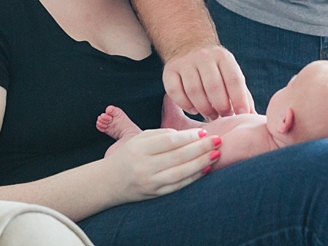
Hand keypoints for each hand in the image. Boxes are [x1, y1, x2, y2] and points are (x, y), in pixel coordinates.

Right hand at [104, 128, 221, 203]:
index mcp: (140, 148)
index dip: (189, 137)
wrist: (109, 182)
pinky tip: (206, 169)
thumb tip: (188, 135)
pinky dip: (194, 177)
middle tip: (218, 141)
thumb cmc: (128, 155)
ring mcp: (150, 183)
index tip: (205, 133)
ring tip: (216, 154)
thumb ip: (162, 135)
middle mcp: (144, 166)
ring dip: (201, 163)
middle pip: (178, 157)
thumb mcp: (140, 138)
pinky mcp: (156, 194)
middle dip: (201, 148)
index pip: (170, 141)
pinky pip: (179, 186)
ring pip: (181, 173)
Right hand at [163, 45, 253, 119]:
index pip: (234, 79)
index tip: (241, 114)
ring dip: (204, 109)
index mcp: (223, 57)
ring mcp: (185, 62)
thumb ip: (242, 93)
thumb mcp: (230, 73)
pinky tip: (194, 109)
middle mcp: (204, 57)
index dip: (239, 99)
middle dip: (220, 107)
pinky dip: (186, 105)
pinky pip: (176, 92)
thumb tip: (252, 116)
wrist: (189, 45)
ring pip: (194, 91)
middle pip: (213, 87)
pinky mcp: (169, 70)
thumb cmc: (216, 68)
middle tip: (223, 116)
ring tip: (210, 114)